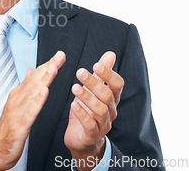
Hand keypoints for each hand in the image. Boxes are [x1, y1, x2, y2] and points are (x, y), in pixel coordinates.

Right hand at [0, 51, 65, 170]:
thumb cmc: (8, 129)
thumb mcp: (17, 105)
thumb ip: (25, 87)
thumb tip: (30, 71)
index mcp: (18, 95)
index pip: (34, 77)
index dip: (46, 65)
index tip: (59, 55)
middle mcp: (16, 100)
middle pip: (34, 81)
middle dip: (47, 67)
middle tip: (59, 56)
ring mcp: (17, 111)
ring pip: (32, 92)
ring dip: (43, 79)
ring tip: (53, 68)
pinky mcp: (19, 124)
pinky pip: (30, 111)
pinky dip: (37, 100)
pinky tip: (44, 92)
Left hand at [64, 51, 123, 170]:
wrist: (81, 138)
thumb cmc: (87, 110)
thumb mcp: (93, 90)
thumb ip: (102, 73)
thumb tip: (110, 54)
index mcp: (111, 98)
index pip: (118, 85)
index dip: (109, 74)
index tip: (96, 64)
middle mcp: (111, 110)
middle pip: (107, 95)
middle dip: (94, 83)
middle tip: (79, 72)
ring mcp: (103, 124)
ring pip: (100, 110)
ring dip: (87, 98)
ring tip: (74, 88)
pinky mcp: (92, 135)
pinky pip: (90, 125)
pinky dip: (82, 115)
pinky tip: (73, 105)